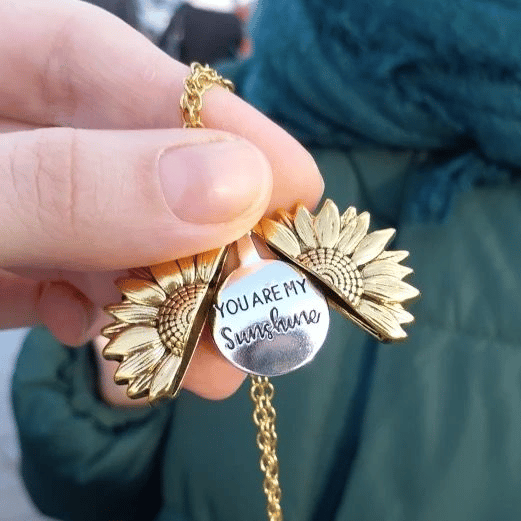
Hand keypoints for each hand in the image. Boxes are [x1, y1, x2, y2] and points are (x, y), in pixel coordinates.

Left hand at [0, 0, 322, 399]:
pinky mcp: (1, 265)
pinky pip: (67, 287)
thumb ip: (69, 185)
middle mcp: (0, 133)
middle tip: (260, 310)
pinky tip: (115, 355)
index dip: (214, 123)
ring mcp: (6, 203)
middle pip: (126, 167)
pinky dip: (104, 325)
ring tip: (205, 367)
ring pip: (109, 241)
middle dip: (199, 246)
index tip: (295, 186)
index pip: (111, 68)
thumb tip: (234, 184)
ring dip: (164, 308)